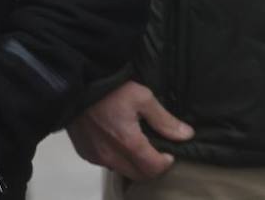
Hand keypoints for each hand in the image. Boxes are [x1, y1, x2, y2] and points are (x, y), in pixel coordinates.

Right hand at [67, 81, 193, 181]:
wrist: (78, 88)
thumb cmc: (114, 91)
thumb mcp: (144, 99)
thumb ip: (164, 121)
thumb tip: (186, 135)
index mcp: (128, 143)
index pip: (152, 169)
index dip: (166, 163)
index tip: (170, 151)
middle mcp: (111, 156)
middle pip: (138, 175)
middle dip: (152, 167)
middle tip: (158, 151)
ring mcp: (96, 157)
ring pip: (122, 171)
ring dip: (135, 165)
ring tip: (140, 146)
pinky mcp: (85, 154)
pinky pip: (107, 165)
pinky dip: (119, 160)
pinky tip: (121, 143)